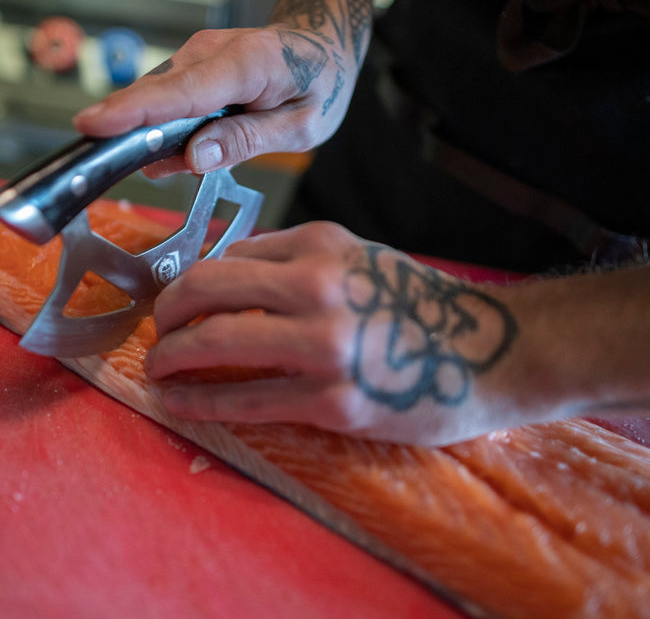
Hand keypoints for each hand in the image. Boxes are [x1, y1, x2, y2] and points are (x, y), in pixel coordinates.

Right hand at [73, 25, 356, 176]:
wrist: (321, 44)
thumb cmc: (318, 83)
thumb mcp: (302, 126)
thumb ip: (248, 140)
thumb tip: (197, 157)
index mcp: (247, 64)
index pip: (182, 92)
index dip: (135, 112)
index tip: (94, 126)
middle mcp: (213, 52)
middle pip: (156, 94)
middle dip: (123, 128)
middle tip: (99, 161)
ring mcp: (197, 55)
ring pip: (156, 99)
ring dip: (151, 135)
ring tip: (169, 161)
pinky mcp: (190, 65)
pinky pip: (166, 100)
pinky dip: (163, 128)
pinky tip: (178, 150)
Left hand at [144, 223, 539, 445]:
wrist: (492, 353)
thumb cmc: (421, 307)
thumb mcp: (360, 258)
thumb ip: (294, 261)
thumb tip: (225, 277)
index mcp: (321, 245)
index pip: (227, 255)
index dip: (188, 280)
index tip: (175, 302)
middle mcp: (317, 286)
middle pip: (205, 291)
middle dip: (166, 315)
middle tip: (157, 332)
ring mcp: (324, 345)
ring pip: (214, 345)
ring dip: (171, 359)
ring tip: (159, 369)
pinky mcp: (332, 402)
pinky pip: (246, 401)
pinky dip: (201, 402)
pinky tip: (181, 403)